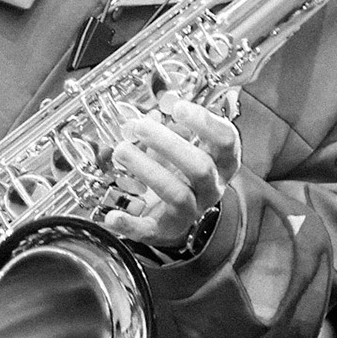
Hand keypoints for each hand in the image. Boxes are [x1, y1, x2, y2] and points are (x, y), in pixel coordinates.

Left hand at [100, 90, 239, 250]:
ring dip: (147, 170)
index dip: (204, 122)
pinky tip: (111, 215)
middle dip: (169, 144)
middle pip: (200, 168)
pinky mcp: (165, 230)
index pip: (225, 141)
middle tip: (140, 127)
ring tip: (122, 151)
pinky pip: (149, 230)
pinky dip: (129, 223)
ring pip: (176, 194)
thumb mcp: (181, 142)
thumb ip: (170, 125)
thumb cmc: (179, 168)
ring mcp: (190, 210)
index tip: (176, 107)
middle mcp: (211, 187)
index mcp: (221, 162)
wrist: (175, 210)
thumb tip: (153, 111)